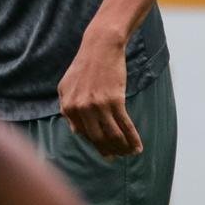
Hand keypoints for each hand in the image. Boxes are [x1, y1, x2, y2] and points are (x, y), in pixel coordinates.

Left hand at [57, 29, 142, 158]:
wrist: (100, 47)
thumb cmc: (84, 66)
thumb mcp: (66, 86)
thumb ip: (68, 108)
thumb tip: (76, 131)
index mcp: (67, 106)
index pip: (83, 134)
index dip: (96, 144)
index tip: (105, 150)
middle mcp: (80, 108)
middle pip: (97, 138)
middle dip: (109, 150)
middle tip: (117, 156)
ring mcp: (97, 105)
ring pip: (112, 135)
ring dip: (123, 148)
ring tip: (130, 153)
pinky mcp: (114, 100)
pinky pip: (125, 125)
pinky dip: (133, 139)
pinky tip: (138, 147)